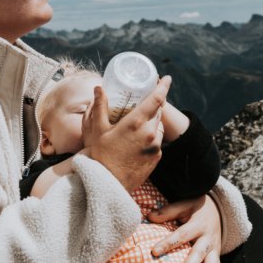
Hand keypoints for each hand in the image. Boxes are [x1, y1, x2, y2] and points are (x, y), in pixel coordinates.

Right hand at [81, 76, 170, 192]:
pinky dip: (150, 137)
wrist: (106, 184)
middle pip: (158, 112)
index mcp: (136, 123)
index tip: (166, 78)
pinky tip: (137, 141)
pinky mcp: (157, 158)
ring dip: (151, 122)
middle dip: (153, 105)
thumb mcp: (96, 129)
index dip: (163, 86)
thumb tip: (99, 88)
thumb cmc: (98, 156)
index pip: (156, 99)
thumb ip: (99, 106)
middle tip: (144, 101)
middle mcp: (150, 133)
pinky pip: (157, 141)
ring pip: (158, 127)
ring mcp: (155, 147)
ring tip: (137, 124)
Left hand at [148, 194, 230, 262]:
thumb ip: (168, 211)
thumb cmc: (196, 208)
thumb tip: (149, 216)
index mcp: (198, 224)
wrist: (219, 209)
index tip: (154, 252)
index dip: (168, 243)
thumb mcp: (184, 204)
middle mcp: (208, 238)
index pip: (181, 235)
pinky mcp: (217, 257)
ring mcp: (214, 249)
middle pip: (198, 254)